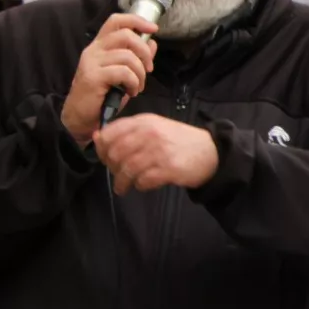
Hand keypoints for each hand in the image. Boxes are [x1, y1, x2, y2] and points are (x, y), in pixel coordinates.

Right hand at [61, 13, 158, 144]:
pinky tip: (131, 92)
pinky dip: (134, 83)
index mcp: (100, 45)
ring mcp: (92, 62)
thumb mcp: (123, 73)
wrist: (81, 117)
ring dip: (140, 73)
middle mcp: (94, 50)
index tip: (153, 29)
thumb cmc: (102, 95)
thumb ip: (136, 56)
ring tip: (137, 86)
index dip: (137, 20)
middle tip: (148, 69)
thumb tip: (152, 42)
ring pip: (128, 56)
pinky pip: (124, 72)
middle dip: (144, 52)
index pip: (116, 21)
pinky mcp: (93, 76)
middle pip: (126, 35)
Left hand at [95, 114, 219, 195]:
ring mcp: (159, 151)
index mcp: (145, 121)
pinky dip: (139, 185)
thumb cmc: (179, 140)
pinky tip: (143, 184)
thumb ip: (127, 131)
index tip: (106, 158)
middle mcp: (150, 133)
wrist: (211, 152)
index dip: (103, 148)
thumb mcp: (154, 128)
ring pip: (127, 169)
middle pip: (116, 153)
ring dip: (122, 182)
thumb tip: (97, 137)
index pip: (111, 133)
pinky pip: (143, 180)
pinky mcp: (168, 168)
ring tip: (124, 187)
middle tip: (117, 175)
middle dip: (112, 168)